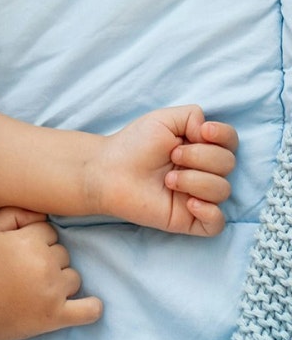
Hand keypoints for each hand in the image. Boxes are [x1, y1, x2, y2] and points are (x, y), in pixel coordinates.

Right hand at [0, 207, 102, 339]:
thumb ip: (14, 213)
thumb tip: (41, 213)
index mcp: (31, 241)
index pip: (50, 232)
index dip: (36, 241)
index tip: (22, 253)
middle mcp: (46, 264)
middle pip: (63, 254)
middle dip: (49, 260)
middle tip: (27, 272)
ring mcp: (54, 292)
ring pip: (74, 278)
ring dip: (62, 281)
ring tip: (40, 289)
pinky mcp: (57, 316)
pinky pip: (89, 310)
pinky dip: (92, 307)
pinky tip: (88, 303)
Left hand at [97, 105, 237, 235]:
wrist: (108, 171)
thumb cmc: (134, 145)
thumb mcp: (164, 119)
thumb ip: (193, 115)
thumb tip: (209, 132)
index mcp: (200, 147)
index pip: (231, 141)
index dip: (223, 135)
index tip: (201, 132)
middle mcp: (203, 171)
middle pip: (228, 164)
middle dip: (200, 156)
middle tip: (171, 156)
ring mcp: (198, 196)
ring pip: (223, 190)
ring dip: (195, 181)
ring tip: (168, 180)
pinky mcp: (189, 219)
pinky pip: (217, 223)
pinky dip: (209, 212)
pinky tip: (188, 203)